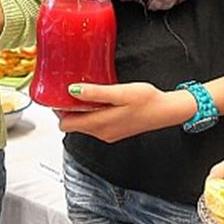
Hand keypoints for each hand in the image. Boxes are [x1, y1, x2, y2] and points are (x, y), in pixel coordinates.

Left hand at [57, 82, 193, 142]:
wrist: (167, 111)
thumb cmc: (147, 100)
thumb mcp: (119, 92)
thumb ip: (95, 93)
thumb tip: (72, 91)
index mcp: (99, 124)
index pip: (65, 125)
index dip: (58, 110)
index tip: (57, 94)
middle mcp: (101, 133)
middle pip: (73, 125)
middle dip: (67, 110)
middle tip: (68, 90)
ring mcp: (108, 134)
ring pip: (84, 124)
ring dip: (80, 110)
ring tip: (83, 91)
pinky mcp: (114, 131)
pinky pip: (94, 124)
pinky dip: (91, 113)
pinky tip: (98, 99)